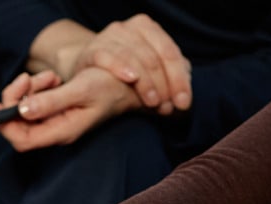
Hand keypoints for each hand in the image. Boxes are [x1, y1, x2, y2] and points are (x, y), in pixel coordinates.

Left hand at [0, 67, 139, 151]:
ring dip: (29, 89)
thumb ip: (52, 102)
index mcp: (62, 132)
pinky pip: (36, 101)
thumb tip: (22, 110)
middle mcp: (56, 130)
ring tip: (49, 76)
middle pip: (20, 124)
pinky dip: (37, 87)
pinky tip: (52, 79)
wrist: (129, 82)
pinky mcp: (56, 110)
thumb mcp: (82, 90)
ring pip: (26, 110)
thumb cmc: (111, 86)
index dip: (4, 125)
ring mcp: (55, 121)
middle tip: (25, 79)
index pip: (23, 140)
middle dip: (15, 100)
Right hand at [65, 15, 190, 113]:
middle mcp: (130, 28)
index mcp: (149, 28)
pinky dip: (121, 67)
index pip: (170, 54)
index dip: (179, 79)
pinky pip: (108, 57)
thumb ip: (169, 77)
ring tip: (152, 103)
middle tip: (167, 108)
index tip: (183, 103)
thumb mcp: (149, 71)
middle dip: (164, 85)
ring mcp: (110, 36)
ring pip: (135, 58)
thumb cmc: (122, 71)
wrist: (85, 69)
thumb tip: (184, 97)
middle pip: (154, 57)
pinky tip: (131, 78)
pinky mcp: (92, 50)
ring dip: (147, 83)